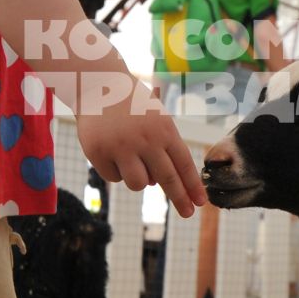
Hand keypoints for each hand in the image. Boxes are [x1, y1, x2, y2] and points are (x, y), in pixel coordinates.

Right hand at [77, 80, 206, 216]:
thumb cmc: (131, 104)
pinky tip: (110, 149)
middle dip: (180, 199)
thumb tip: (160, 184)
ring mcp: (121, 147)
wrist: (97, 83)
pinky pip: (114, 177)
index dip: (192, 186)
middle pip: (167, 179)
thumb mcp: (155, 118)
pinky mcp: (98, 153)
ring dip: (138, 178)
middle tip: (188, 214)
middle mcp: (145, 140)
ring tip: (130, 157)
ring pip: (139, 184)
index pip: (183, 164)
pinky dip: (115, 169)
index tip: (200, 203)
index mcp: (163, 130)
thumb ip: (162, 148)